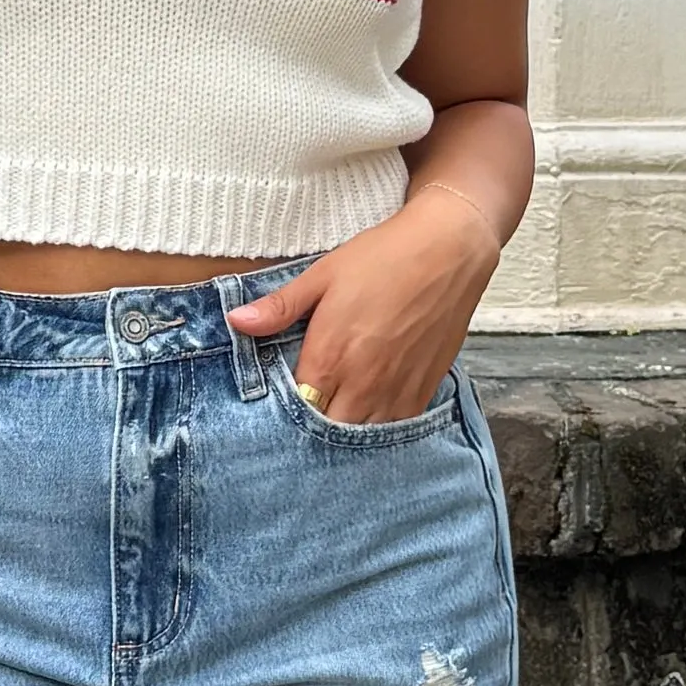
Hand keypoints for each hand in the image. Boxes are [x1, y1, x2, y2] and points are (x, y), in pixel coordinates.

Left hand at [229, 186, 499, 427]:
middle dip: (314, 427)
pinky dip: (380, 427)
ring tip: (336, 415)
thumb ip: (280, 307)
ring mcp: (397, 391)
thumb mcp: (323, 275)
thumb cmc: (383, 257)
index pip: (298, 408)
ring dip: (347, 431)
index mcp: (331, 356)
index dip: (287, 410)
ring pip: (364, 436)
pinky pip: (396, 428)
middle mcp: (363, 382)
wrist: (448, 250)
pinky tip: (369, 411)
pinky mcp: (424, 390)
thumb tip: (236, 321)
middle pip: (329, 431)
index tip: (281, 401)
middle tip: (308, 409)